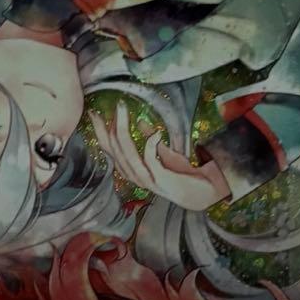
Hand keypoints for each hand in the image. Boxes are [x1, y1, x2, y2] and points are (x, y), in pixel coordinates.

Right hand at [89, 104, 229, 211]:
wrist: (203, 194)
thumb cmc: (182, 176)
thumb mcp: (164, 154)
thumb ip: (150, 141)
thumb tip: (140, 122)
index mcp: (132, 170)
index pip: (110, 151)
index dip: (101, 133)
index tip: (95, 114)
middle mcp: (136, 177)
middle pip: (116, 152)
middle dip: (113, 127)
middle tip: (117, 106)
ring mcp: (147, 181)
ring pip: (128, 156)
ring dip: (123, 132)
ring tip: (123, 112)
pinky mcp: (161, 181)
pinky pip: (150, 161)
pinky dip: (150, 145)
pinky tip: (156, 133)